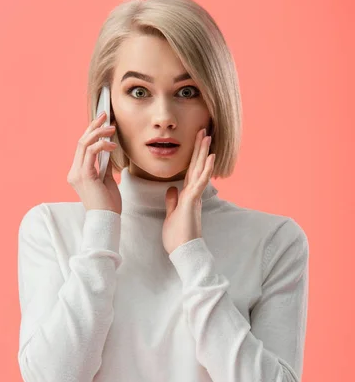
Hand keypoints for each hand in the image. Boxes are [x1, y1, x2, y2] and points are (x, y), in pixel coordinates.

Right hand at [67, 111, 121, 213]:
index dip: (91, 132)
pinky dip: (102, 146)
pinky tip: (112, 145)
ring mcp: (77, 173)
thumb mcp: (106, 180)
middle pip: (81, 142)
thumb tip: (108, 151)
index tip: (103, 121)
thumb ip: (104, 165)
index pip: (82, 147)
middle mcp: (74, 172)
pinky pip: (91, 153)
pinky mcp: (84, 175)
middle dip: (94, 126)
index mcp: (78, 173)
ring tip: (111, 128)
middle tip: (106, 115)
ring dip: (99, 133)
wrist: (106, 220)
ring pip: (84, 144)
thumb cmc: (108, 204)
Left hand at [162, 128, 214, 254]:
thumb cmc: (178, 237)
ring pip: (200, 170)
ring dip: (203, 152)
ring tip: (207, 136)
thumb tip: (171, 188)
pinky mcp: (193, 201)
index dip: (193, 156)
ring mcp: (195, 196)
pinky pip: (200, 182)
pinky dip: (205, 169)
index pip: (190, 171)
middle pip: (196, 166)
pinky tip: (209, 157)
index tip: (195, 142)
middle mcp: (194, 193)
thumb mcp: (172, 214)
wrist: (184, 251)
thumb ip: (173, 201)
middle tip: (203, 130)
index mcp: (188, 195)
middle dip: (199, 148)